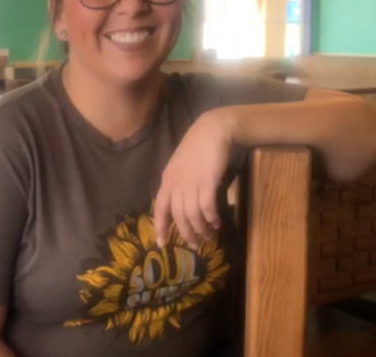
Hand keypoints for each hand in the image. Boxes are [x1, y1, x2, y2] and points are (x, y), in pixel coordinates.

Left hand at [154, 109, 231, 248]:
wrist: (212, 131)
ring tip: (208, 236)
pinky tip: (217, 222)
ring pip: (192, 215)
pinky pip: (207, 207)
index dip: (159, 227)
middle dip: (186, 233)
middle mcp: (176, 183)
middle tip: (194, 245)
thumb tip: (179, 203)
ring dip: (201, 229)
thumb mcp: (180, 166)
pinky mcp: (207, 182)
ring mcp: (191, 183)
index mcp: (167, 180)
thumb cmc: (197, 147)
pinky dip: (211, 218)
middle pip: (178, 216)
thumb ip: (177, 183)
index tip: (162, 244)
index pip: (159, 208)